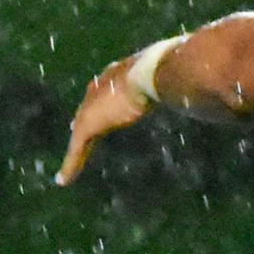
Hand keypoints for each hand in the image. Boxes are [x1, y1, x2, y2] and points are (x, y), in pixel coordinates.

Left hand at [56, 52, 158, 184]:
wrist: (146, 74)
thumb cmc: (161, 73)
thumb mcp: (164, 78)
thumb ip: (168, 83)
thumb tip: (189, 86)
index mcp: (114, 78)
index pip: (102, 94)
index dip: (98, 104)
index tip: (97, 110)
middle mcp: (98, 90)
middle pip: (86, 113)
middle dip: (82, 124)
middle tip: (75, 132)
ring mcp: (90, 108)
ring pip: (79, 136)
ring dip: (74, 153)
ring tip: (67, 169)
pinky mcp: (87, 125)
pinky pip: (75, 149)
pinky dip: (70, 165)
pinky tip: (64, 180)